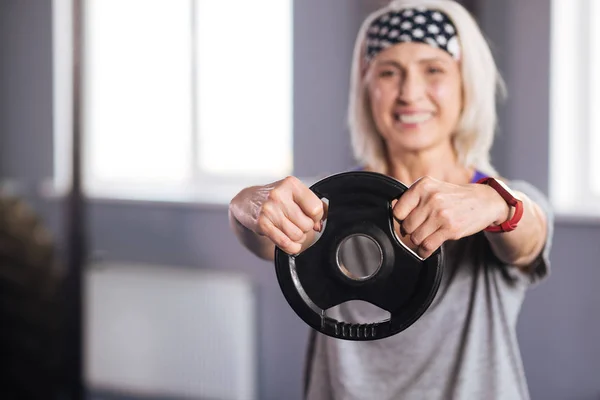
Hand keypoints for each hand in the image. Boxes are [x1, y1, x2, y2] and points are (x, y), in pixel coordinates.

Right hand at [231, 176, 326, 254]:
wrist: (247, 202)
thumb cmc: (274, 198)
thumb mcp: (293, 194)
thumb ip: (312, 205)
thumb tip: (320, 224)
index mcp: (291, 184)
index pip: (316, 209)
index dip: (317, 217)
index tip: (310, 217)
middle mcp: (279, 195)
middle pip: (307, 224)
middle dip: (305, 228)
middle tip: (298, 224)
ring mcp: (269, 210)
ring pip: (297, 235)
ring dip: (298, 238)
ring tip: (292, 231)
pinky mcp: (262, 224)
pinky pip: (284, 242)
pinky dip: (291, 247)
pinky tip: (290, 244)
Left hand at [392, 176, 509, 258]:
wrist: (484, 201)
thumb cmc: (453, 197)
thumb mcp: (432, 188)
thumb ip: (413, 198)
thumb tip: (392, 213)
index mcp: (423, 186)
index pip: (397, 210)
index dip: (400, 219)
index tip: (408, 221)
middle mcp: (431, 198)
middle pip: (406, 226)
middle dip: (411, 232)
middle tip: (420, 229)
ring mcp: (441, 214)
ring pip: (415, 238)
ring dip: (419, 241)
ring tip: (427, 236)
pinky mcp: (450, 229)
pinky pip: (427, 246)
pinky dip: (424, 252)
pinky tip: (426, 249)